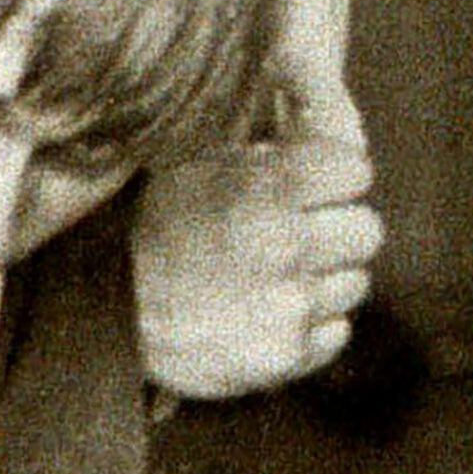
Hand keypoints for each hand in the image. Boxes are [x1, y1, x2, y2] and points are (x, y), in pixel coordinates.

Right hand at [131, 135, 384, 400]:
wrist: (104, 311)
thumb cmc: (152, 225)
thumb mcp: (195, 161)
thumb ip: (260, 148)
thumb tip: (315, 117)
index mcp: (268, 188)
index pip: (355, 170)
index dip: (332, 176)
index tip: (309, 187)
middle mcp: (286, 246)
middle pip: (367, 230)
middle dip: (336, 228)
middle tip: (294, 234)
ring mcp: (288, 306)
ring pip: (354, 283)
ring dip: (322, 277)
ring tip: (272, 276)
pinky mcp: (284, 356)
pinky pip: (335, 333)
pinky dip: (311, 325)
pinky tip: (267, 311)